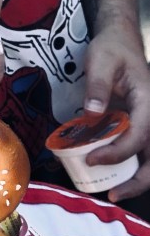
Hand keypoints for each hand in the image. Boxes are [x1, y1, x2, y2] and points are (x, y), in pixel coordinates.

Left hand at [80, 25, 149, 200]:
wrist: (120, 41)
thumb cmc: (112, 49)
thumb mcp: (101, 60)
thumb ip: (97, 85)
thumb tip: (92, 113)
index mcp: (147, 100)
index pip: (139, 135)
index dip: (117, 152)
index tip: (93, 159)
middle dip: (138, 180)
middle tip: (114, 194)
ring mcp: (148, 120)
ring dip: (136, 177)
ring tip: (114, 192)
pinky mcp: (139, 123)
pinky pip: (138, 148)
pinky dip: (127, 163)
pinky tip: (107, 171)